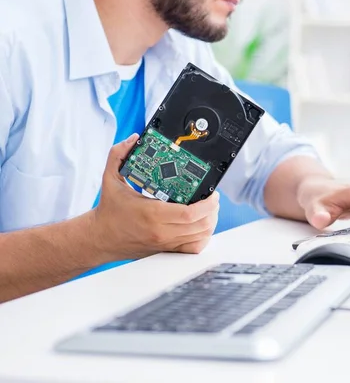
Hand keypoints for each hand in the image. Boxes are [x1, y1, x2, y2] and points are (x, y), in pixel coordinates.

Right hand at [92, 134, 218, 259]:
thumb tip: (133, 139)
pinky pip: (192, 249)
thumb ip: (118, 154)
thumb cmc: (108, 210)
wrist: (98, 238)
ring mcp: (164, 242)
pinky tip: (202, 226)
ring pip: (200, 237)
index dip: (208, 204)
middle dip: (213, 210)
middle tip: (213, 198)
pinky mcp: (165, 249)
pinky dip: (202, 238)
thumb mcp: (110, 178)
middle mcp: (160, 230)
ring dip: (210, 222)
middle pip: (200, 225)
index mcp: (152, 213)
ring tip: (210, 209)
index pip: (190, 213)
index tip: (212, 193)